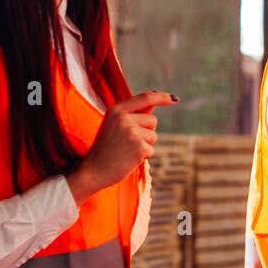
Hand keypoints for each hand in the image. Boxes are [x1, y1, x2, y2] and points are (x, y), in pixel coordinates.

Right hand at [66, 90, 176, 205]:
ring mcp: (132, 132)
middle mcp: (123, 118)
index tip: (174, 99)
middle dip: (146, 131)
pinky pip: (151, 149)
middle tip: (126, 142)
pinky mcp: (139, 147)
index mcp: (116, 110)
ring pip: (153, 136)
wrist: (93, 170)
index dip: (162, 96)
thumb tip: (154, 103)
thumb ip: (134, 114)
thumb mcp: (115, 125)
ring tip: (126, 150)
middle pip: (152, 120)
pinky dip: (143, 156)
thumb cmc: (106, 148)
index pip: (145, 98)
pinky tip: (128, 158)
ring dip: (145, 144)